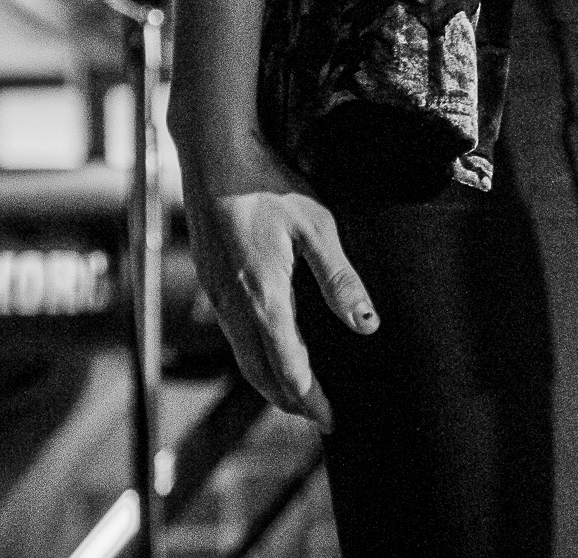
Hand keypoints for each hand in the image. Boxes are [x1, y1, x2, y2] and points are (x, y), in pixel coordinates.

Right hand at [175, 128, 375, 430]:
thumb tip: (367, 326)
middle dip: (290, 399)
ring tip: (296, 393)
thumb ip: (340, 279)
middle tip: (317, 417)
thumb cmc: (269, 184)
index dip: (310, 398)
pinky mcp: (210, 279)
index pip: (288, 368)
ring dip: (269, 380)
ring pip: (242, 356)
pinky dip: (252, 354)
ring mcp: (217, 294)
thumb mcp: (317, 226)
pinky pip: (231, 333)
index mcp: (264, 298)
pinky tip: (266, 347)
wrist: (214, 156)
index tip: (330, 421)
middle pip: (260, 373)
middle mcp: (234, 305)